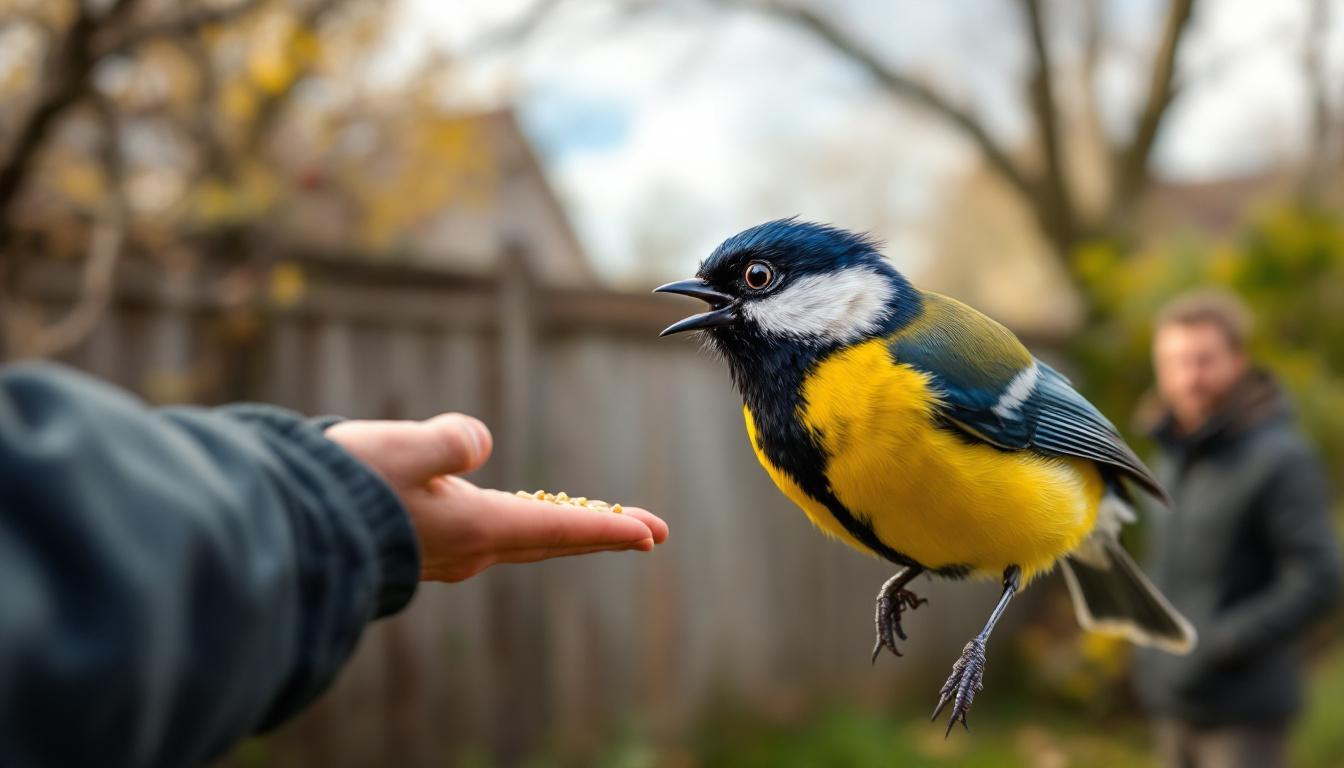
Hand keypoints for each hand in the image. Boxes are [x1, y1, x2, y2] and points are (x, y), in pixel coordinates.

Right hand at [326, 414, 668, 581]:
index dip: (609, 528)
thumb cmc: (345, 486)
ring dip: (562, 528)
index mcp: (474, 527)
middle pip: (550, 537)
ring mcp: (446, 553)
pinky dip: (522, 525)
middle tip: (650, 532)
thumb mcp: (402, 448)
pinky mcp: (422, 546)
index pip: (558, 526)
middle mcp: (468, 549)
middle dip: (601, 532)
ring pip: (521, 538)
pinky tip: (523, 517)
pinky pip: (490, 534)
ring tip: (598, 521)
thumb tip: (479, 444)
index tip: (653, 533)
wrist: (288, 525)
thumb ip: (449, 442)